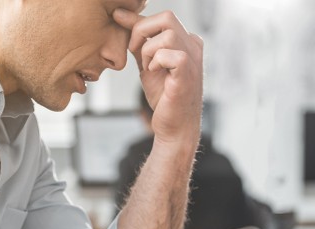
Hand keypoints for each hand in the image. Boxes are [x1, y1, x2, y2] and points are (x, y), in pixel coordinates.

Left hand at [113, 8, 203, 147]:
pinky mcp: (188, 74)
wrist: (173, 127)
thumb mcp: (147, 63)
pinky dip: (155, 62)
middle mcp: (193, 46)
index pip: (162, 19)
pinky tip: (154, 74)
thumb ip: (137, 40)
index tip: (121, 26)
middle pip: (167, 17)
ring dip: (148, 50)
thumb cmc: (163, 97)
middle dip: (142, 30)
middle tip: (133, 50)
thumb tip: (120, 15)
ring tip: (147, 68)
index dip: (139, 23)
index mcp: (186, 41)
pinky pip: (170, 54)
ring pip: (167, 35)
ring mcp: (194, 59)